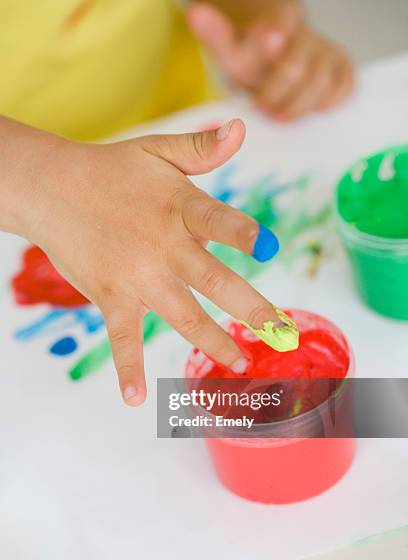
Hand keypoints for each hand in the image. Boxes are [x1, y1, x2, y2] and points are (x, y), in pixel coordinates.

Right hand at [27, 120, 280, 404]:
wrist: (52, 188)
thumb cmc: (111, 171)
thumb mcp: (157, 151)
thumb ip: (201, 148)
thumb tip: (241, 128)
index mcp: (178, 206)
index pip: (218, 221)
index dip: (243, 233)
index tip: (267, 248)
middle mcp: (162, 244)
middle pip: (213, 280)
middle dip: (250, 308)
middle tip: (279, 331)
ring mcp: (136, 275)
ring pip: (182, 315)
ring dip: (212, 341)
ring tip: (239, 364)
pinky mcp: (111, 296)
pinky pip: (122, 337)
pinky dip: (127, 368)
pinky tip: (135, 399)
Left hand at [188, 0, 354, 119]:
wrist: (277, 59)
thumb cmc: (252, 59)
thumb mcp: (229, 48)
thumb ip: (215, 32)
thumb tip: (194, 12)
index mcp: (276, 22)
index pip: (279, 22)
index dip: (275, 33)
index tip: (270, 36)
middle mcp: (304, 33)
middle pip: (295, 67)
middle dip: (274, 94)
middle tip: (262, 104)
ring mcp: (327, 50)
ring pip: (319, 84)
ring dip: (296, 106)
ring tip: (279, 110)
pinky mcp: (343, 68)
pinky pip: (343, 88)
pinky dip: (325, 102)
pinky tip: (309, 103)